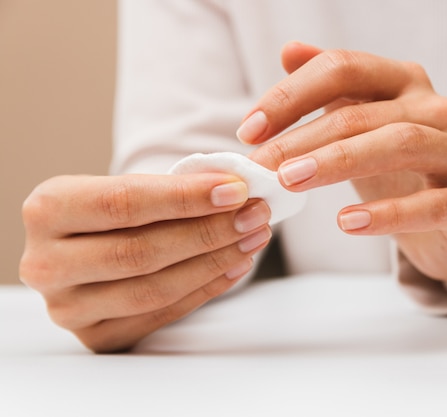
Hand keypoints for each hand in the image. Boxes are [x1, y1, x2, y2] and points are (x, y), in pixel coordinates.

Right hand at [20, 174, 271, 351]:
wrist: (86, 248)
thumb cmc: (113, 212)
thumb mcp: (126, 188)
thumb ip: (170, 189)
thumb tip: (235, 190)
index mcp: (48, 210)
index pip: (122, 203)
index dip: (185, 198)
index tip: (235, 190)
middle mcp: (46, 263)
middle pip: (140, 252)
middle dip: (208, 233)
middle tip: (255, 215)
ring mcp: (67, 307)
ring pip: (153, 289)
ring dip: (214, 263)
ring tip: (253, 238)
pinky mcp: (96, 336)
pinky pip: (161, 315)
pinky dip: (206, 289)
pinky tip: (235, 265)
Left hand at [245, 42, 446, 285]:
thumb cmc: (400, 170)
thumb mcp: (363, 124)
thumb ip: (332, 87)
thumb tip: (290, 50)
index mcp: (405, 82)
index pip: (343, 68)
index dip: (291, 95)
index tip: (249, 130)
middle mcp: (437, 108)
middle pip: (364, 112)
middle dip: (304, 138)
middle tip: (262, 165)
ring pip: (400, 145)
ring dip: (339, 162)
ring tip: (292, 183)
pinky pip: (432, 204)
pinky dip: (388, 214)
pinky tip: (348, 222)